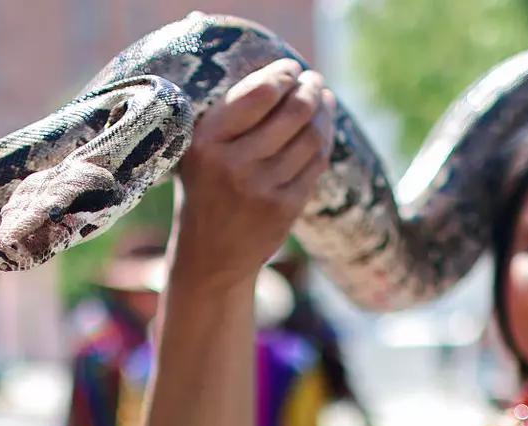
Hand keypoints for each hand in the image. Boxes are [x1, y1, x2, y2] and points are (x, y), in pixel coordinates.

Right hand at [172, 58, 336, 284]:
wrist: (211, 255)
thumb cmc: (208, 190)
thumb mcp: (201, 151)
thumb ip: (232, 117)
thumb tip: (284, 76)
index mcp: (207, 142)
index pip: (258, 94)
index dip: (283, 75)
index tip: (292, 67)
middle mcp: (234, 164)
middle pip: (292, 112)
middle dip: (310, 89)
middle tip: (315, 79)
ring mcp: (263, 189)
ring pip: (310, 137)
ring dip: (323, 112)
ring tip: (324, 98)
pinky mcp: (286, 208)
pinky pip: (317, 164)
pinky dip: (325, 141)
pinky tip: (324, 129)